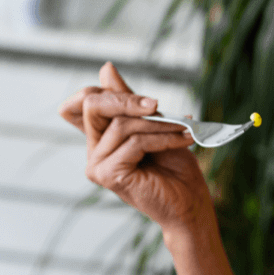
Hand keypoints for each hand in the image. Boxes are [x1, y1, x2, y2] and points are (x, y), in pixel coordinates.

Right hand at [59, 62, 215, 240]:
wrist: (190, 205)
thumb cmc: (175, 169)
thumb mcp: (154, 126)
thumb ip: (130, 101)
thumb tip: (105, 68)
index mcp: (100, 139)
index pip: (83, 102)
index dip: (107, 92)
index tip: (147, 102)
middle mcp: (93, 152)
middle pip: (93, 105)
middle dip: (128, 99)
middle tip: (158, 105)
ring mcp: (97, 165)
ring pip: (122, 124)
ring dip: (159, 123)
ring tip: (184, 128)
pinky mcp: (108, 175)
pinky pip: (135, 142)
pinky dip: (163, 138)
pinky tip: (184, 140)